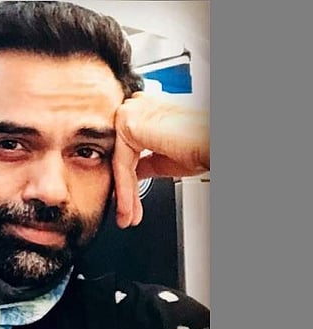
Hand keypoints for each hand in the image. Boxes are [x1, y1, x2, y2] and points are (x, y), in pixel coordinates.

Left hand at [112, 92, 209, 227]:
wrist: (212, 143)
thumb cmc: (202, 146)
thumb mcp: (166, 159)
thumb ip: (144, 163)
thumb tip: (131, 174)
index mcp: (148, 112)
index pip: (129, 150)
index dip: (129, 181)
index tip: (131, 204)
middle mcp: (138, 107)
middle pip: (122, 155)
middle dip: (125, 189)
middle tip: (127, 215)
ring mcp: (132, 111)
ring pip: (120, 160)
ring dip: (124, 194)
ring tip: (127, 216)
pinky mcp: (128, 121)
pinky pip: (121, 162)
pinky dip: (124, 188)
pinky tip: (127, 206)